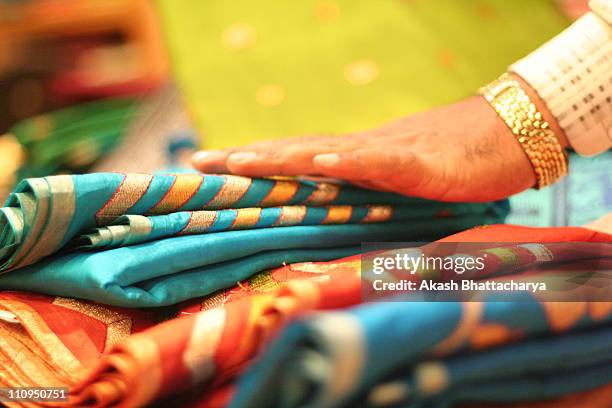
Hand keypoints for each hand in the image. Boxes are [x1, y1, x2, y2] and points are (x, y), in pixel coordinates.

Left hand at [193, 76, 565, 201]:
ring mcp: (388, 154)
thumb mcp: (399, 183)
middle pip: (295, 152)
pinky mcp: (420, 163)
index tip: (211, 168)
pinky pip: (380, 161)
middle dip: (246, 158)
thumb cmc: (451, 162)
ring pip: (326, 153)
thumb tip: (334, 208)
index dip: (252, 162)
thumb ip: (367, 194)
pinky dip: (349, 161)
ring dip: (281, 157)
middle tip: (198, 161)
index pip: (294, 159)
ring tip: (239, 161)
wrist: (504, 134)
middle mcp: (360, 153)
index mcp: (353, 160)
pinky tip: (319, 163)